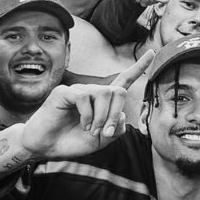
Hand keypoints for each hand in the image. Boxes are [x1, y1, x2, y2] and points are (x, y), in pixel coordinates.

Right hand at [20, 51, 152, 157]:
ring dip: (102, 117)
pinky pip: (85, 98)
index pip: (124, 80)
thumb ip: (116, 129)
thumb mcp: (102, 140)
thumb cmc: (73, 141)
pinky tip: (82, 125)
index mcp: (103, 101)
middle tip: (105, 133)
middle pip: (118, 91)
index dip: (139, 67)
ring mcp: (79, 90)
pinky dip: (87, 115)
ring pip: (104, 94)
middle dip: (116, 114)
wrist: (47, 147)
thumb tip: (122, 114)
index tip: (153, 52)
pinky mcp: (64, 93)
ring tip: (91, 130)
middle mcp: (93, 91)